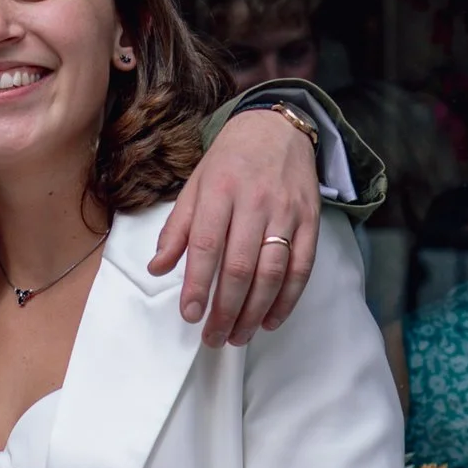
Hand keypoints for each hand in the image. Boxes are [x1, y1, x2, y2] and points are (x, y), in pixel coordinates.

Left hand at [148, 107, 321, 345]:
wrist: (277, 130)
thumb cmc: (230, 163)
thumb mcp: (195, 186)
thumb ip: (177, 229)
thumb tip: (157, 268)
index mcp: (220, 192)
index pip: (207, 246)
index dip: (198, 284)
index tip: (190, 314)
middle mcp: (255, 203)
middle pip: (241, 266)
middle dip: (226, 309)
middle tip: (213, 337)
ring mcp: (286, 213)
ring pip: (272, 272)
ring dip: (255, 311)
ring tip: (238, 335)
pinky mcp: (310, 222)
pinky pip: (301, 268)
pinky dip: (287, 299)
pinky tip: (271, 320)